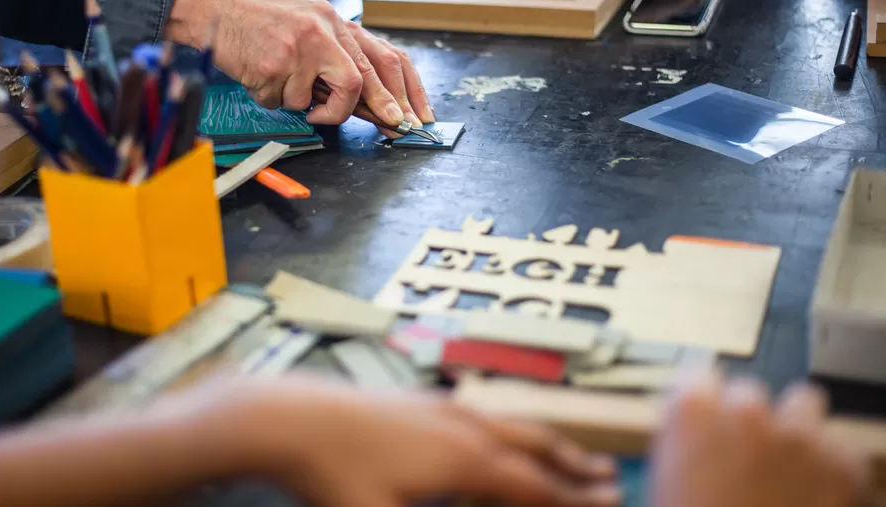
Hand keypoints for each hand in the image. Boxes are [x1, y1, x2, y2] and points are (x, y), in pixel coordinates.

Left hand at [161, 375, 620, 506]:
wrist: (288, 416)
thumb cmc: (332, 477)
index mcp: (462, 460)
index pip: (533, 487)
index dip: (573, 500)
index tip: (610, 502)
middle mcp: (461, 426)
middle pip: (532, 447)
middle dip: (572, 465)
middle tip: (608, 478)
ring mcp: (439, 407)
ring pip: (509, 425)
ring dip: (543, 443)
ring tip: (567, 453)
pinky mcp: (418, 400)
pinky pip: (482, 416)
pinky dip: (508, 430)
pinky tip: (499, 435)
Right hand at [163, 0, 432, 128]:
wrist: (215, 9)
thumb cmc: (261, 23)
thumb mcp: (309, 27)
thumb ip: (338, 58)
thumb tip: (370, 104)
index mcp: (335, 20)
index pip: (382, 57)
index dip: (402, 91)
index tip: (409, 118)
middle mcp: (322, 30)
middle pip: (360, 80)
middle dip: (377, 109)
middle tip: (391, 128)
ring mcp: (298, 49)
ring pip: (316, 100)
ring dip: (302, 104)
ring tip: (282, 83)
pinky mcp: (273, 66)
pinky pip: (282, 103)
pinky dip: (272, 99)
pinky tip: (259, 76)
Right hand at [649, 368, 871, 506]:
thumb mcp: (665, 487)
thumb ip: (683, 447)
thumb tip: (697, 441)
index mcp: (692, 412)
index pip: (699, 376)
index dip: (704, 402)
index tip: (708, 418)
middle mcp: (746, 411)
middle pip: (750, 394)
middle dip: (750, 422)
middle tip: (748, 461)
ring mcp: (799, 434)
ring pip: (803, 403)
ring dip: (796, 428)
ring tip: (790, 468)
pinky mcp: (845, 464)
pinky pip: (843, 447)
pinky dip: (835, 466)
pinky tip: (820, 495)